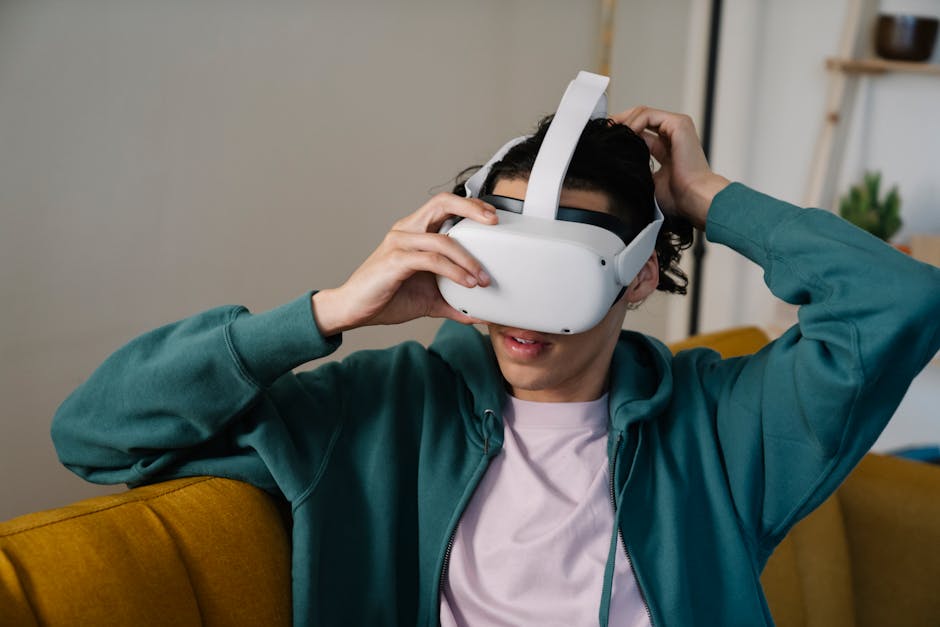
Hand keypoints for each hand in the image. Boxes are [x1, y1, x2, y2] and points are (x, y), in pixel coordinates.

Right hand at [312, 193, 496, 334]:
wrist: (353, 309)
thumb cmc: (386, 297)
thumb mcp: (429, 300)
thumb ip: (454, 302)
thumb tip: (481, 314)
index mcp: (414, 231)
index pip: (444, 205)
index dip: (470, 206)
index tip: (492, 218)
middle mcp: (406, 230)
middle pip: (442, 203)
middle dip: (471, 209)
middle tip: (494, 223)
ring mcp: (399, 243)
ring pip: (442, 239)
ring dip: (468, 259)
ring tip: (483, 278)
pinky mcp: (395, 261)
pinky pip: (431, 260)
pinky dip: (453, 271)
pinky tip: (466, 284)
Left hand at [611, 106, 729, 229]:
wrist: (693, 198)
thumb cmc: (677, 197)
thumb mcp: (647, 181)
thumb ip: (635, 167)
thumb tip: (613, 163)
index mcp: (667, 148)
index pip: (639, 131)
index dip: (620, 133)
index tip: (603, 139)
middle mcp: (673, 134)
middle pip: (639, 118)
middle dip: (618, 123)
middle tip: (603, 132)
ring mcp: (677, 127)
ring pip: (642, 113)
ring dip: (623, 122)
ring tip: (611, 135)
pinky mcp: (678, 124)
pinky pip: (648, 115)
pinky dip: (632, 122)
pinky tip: (624, 135)